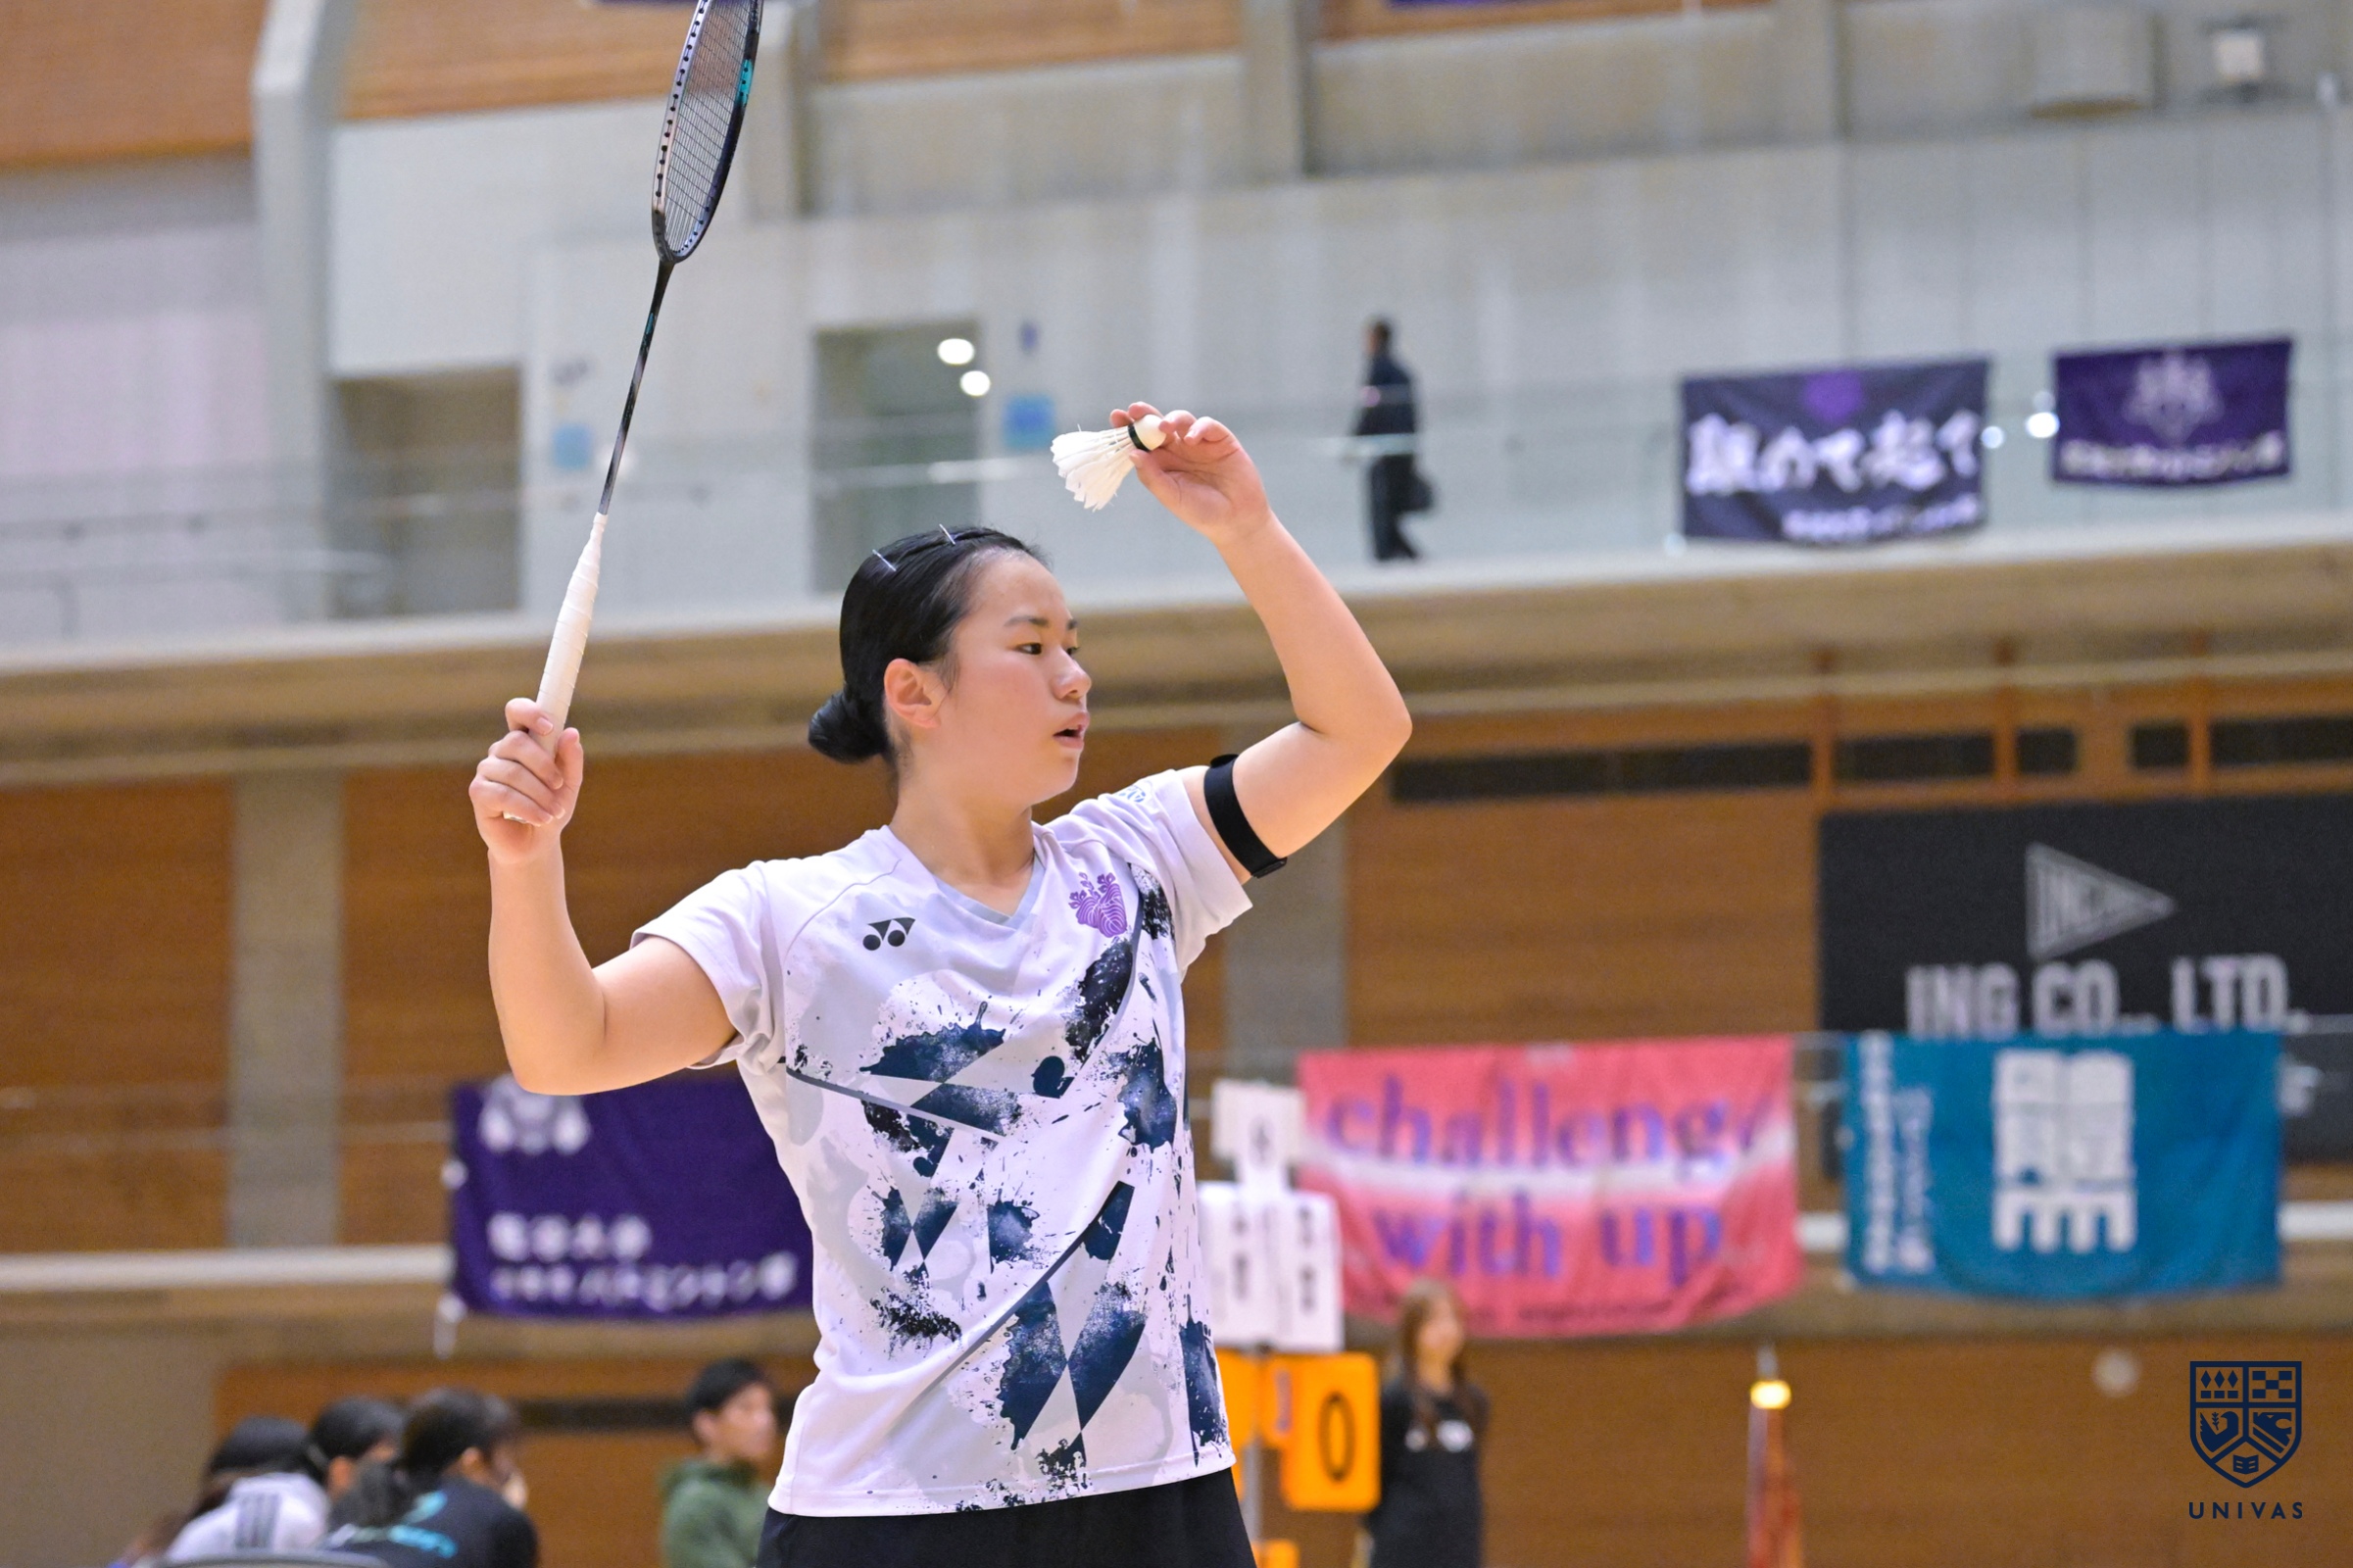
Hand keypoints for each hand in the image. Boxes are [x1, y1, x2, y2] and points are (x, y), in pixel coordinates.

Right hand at [470, 698, 582, 862]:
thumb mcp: (569, 784)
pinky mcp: (478, 792)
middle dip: (544, 766)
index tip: (549, 727)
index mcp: (523, 741)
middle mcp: (501, 751)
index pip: (517, 712)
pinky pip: (503, 794)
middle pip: (517, 742)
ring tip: (554, 811)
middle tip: (559, 785)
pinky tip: (541, 818)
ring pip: (514, 772)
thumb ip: (571, 759)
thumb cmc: (551, 807)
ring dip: (540, 794)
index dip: (530, 712)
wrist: (536, 843)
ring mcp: (487, 770)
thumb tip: (571, 734)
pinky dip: (528, 807)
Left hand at [1117, 404, 1271, 540]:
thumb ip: (1152, 477)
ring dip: (1171, 419)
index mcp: (1163, 463)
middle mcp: (1179, 450)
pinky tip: (1192, 439)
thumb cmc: (1201, 512)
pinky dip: (1199, 428)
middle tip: (1134, 410)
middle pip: (1157, 426)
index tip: (1116, 417)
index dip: (1129, 429)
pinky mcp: (1221, 440)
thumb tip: (1132, 453)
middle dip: (1145, 415)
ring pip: (1181, 421)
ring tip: (1164, 426)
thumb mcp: (1171, 497)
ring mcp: (1200, 444)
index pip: (1142, 441)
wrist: (1236, 521)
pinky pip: (1208, 426)